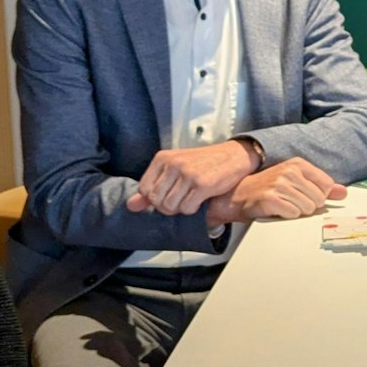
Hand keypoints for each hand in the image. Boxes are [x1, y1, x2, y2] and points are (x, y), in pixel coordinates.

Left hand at [126, 140, 258, 215]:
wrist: (234, 156)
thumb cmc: (205, 162)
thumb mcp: (175, 168)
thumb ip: (152, 186)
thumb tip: (131, 205)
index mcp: (163, 158)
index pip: (144, 189)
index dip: (155, 199)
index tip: (169, 195)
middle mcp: (173, 164)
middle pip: (156, 200)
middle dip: (167, 207)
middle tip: (181, 200)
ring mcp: (188, 174)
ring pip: (170, 206)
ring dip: (181, 209)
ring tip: (191, 199)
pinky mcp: (202, 184)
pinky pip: (187, 208)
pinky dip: (193, 210)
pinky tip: (200, 200)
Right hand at [204, 156, 343, 223]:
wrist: (240, 195)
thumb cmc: (270, 188)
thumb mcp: (297, 181)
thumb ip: (322, 186)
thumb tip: (343, 192)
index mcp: (299, 164)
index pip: (326, 186)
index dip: (319, 196)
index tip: (306, 195)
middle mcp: (290, 171)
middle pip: (318, 200)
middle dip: (308, 206)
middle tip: (292, 202)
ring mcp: (280, 184)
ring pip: (307, 208)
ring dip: (297, 212)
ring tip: (284, 205)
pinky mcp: (271, 198)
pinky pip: (293, 214)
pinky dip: (287, 216)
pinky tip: (277, 210)